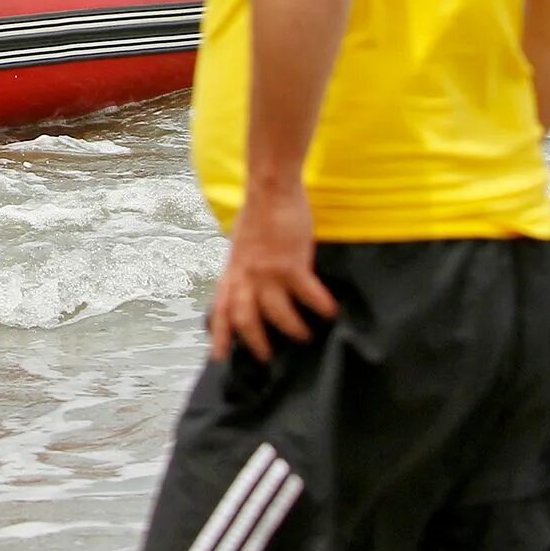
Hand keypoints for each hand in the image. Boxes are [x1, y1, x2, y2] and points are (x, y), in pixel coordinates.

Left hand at [208, 181, 337, 362]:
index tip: (218, 359)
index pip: (220, 309)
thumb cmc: (259, 218)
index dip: (219, 336)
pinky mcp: (291, 263)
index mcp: (232, 272)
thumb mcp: (241, 250)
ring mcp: (267, 271)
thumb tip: (250, 292)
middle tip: (268, 359)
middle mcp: (245, 275)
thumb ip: (244, 273)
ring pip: (276, 313)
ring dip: (293, 329)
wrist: (270, 191)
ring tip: (305, 336)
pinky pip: (308, 295)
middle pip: (244, 319)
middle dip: (256, 343)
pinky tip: (331, 313)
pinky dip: (320, 307)